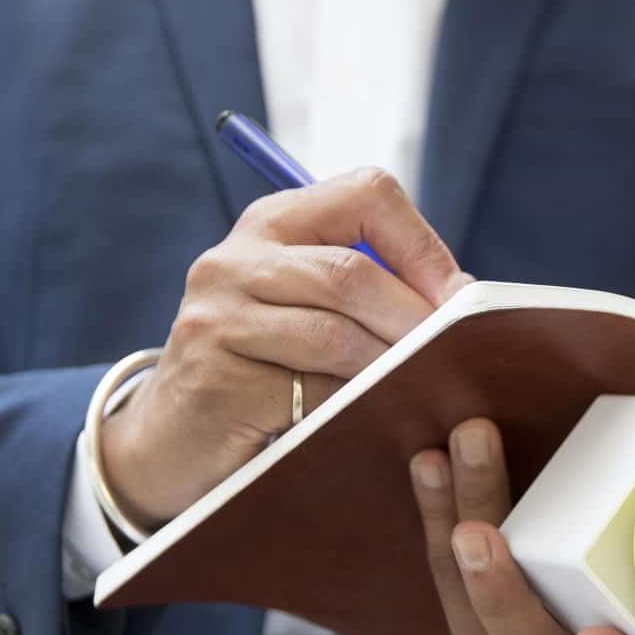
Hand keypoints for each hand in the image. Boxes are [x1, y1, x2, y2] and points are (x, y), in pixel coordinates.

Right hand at [100, 168, 472, 527]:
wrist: (171, 440)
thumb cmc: (262, 371)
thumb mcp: (303, 308)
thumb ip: (364, 288)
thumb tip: (463, 297)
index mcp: (271, 223)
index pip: (366, 194)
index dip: (423, 243)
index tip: (460, 296)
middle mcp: (234, 259)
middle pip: (350, 273)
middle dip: (414, 319)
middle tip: (455, 358)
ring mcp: (216, 319)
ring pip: (332, 335)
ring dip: (389, 369)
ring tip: (423, 392)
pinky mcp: (214, 380)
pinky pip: (307, 393)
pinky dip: (352, 409)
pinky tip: (372, 422)